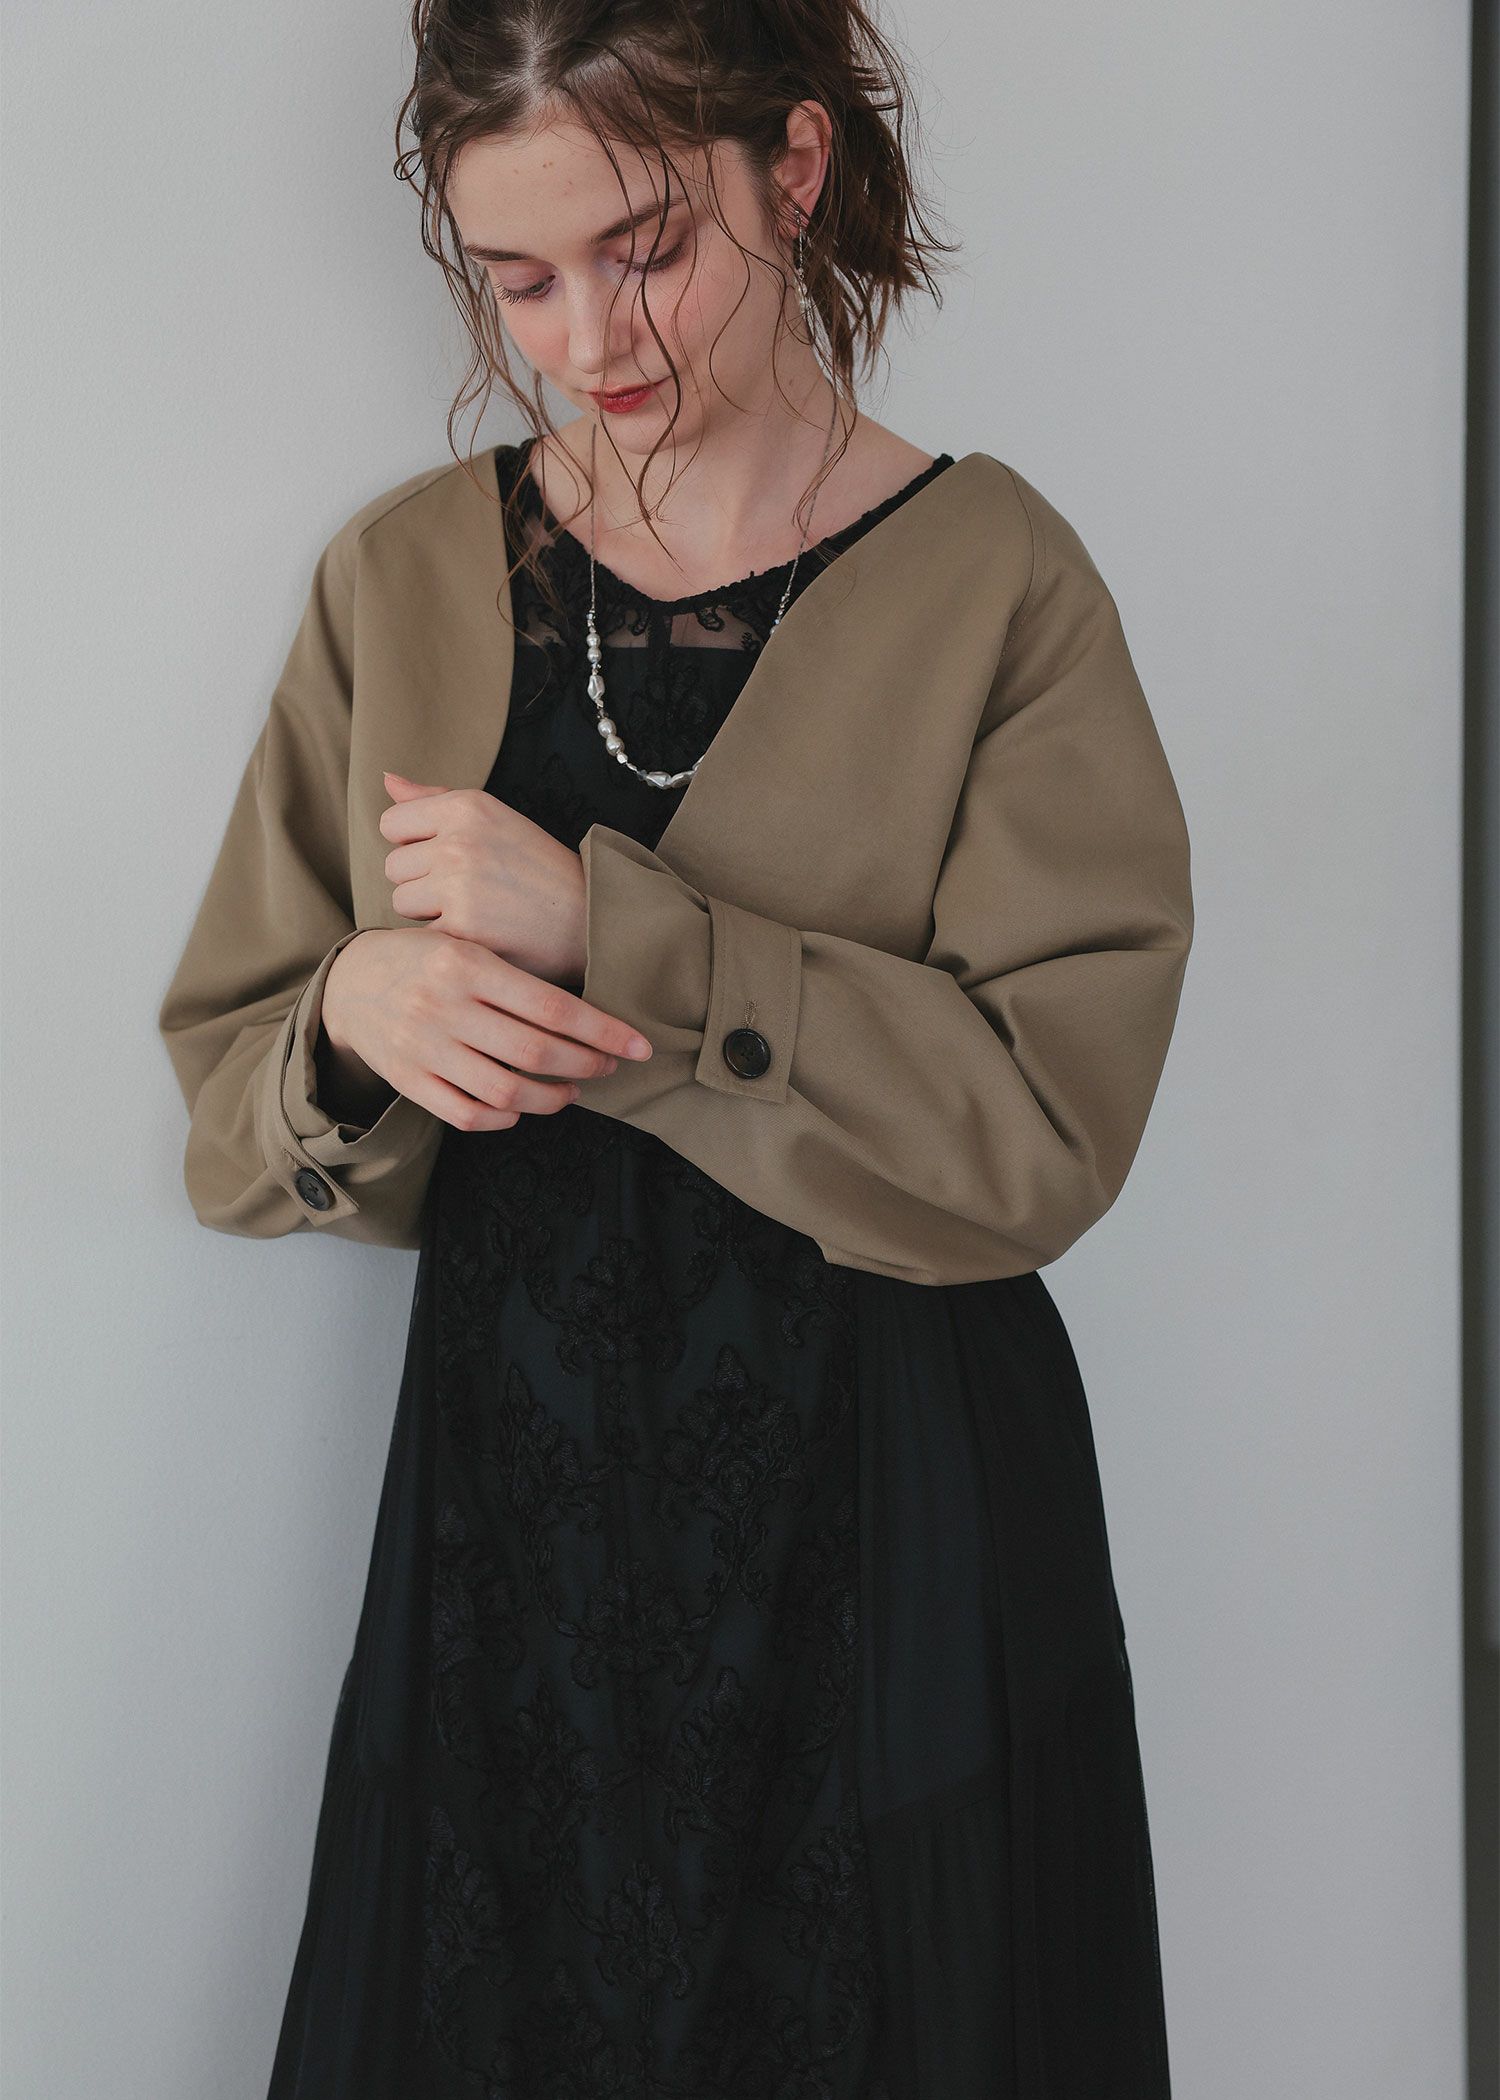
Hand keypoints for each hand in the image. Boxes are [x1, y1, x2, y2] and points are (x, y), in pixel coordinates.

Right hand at [319, 926, 652, 1133]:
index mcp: (465, 964)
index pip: (550, 1005)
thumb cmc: (424, 959)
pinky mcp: (408, 1082)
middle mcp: (443, 1007)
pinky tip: (522, 1110)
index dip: (602, 1031)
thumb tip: (589, 1015)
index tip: (638, 1045)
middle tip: (608, 1066)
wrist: (348, 982)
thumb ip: (517, 977)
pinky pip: (466, 1115)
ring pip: (505, 1092)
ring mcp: (423, 1049)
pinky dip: (503, 1119)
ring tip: (572, 1091)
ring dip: (551, 1098)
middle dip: (585, 1064)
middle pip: (534, 1052)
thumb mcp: (466, 946)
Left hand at [380, 772, 586, 984]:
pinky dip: (445, 939)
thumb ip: (435, 800)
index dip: (415, 844)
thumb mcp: (495, 818)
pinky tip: (479, 933)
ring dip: (428, 912)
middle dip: (421, 881)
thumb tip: (387, 779)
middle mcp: (458, 841)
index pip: (392, 823)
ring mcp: (458, 886)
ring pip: (402, 902)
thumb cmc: (540, 869)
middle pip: (393, 867)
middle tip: (467, 889)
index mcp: (466, 806)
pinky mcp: (461, 931)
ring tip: (472, 910)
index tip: (448, 857)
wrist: (590, 918)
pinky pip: (422, 934)